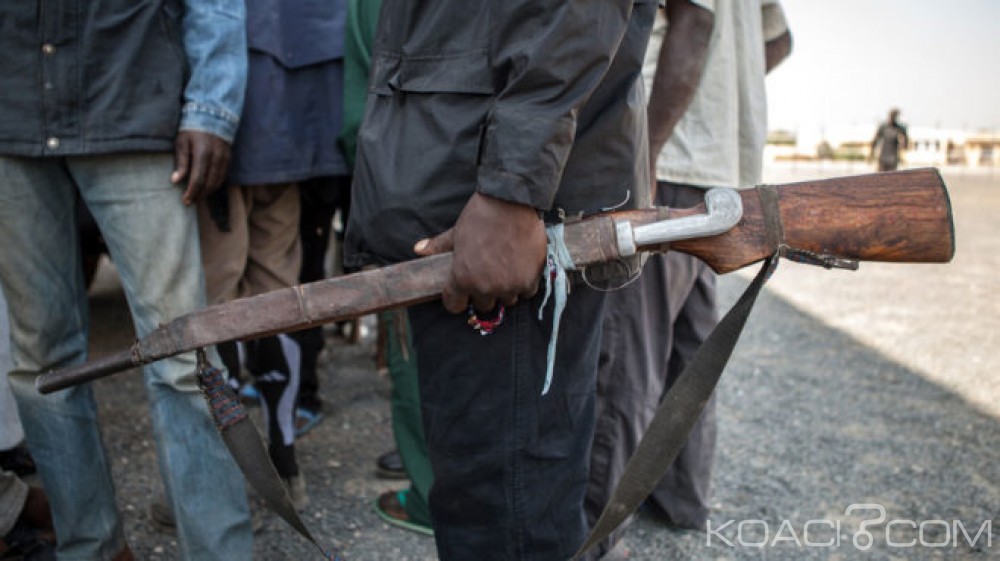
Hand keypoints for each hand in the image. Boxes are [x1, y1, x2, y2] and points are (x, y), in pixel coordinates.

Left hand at [172, 131, 231, 204]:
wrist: (212, 116)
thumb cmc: (192, 130)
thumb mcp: (182, 142)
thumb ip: (181, 162)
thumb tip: (175, 181)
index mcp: (203, 153)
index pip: (198, 179)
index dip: (192, 192)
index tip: (185, 200)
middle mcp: (216, 157)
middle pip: (209, 183)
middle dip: (199, 194)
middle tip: (190, 201)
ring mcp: (225, 158)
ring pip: (218, 181)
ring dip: (208, 191)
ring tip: (197, 196)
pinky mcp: (228, 159)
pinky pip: (223, 176)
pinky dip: (215, 184)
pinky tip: (207, 187)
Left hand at [414, 192, 546, 313]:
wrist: (511, 202)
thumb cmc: (480, 216)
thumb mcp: (456, 232)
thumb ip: (438, 246)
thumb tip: (418, 250)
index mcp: (461, 278)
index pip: (455, 306)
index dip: (458, 298)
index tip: (463, 291)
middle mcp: (484, 287)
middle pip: (483, 304)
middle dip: (485, 292)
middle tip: (489, 273)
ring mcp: (508, 286)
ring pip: (506, 299)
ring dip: (506, 288)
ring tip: (507, 268)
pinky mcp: (528, 281)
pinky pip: (526, 292)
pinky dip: (525, 282)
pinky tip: (522, 266)